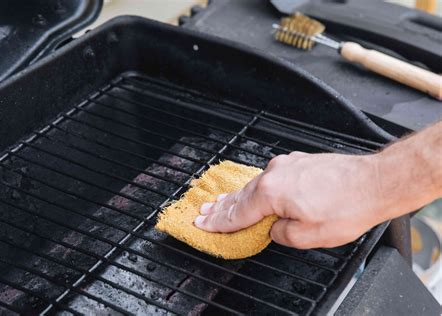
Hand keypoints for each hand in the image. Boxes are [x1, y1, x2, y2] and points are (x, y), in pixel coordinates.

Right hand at [194, 152, 387, 248]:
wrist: (375, 182)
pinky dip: (258, 187)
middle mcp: (275, 173)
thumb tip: (275, 228)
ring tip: (220, 202)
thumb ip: (281, 234)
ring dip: (237, 195)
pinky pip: (271, 177)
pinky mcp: (299, 161)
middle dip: (221, 207)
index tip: (203, 223)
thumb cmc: (347, 207)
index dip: (219, 221)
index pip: (238, 212)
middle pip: (241, 195)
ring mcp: (287, 164)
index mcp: (272, 192)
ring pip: (256, 184)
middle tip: (202, 212)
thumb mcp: (308, 236)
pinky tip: (253, 190)